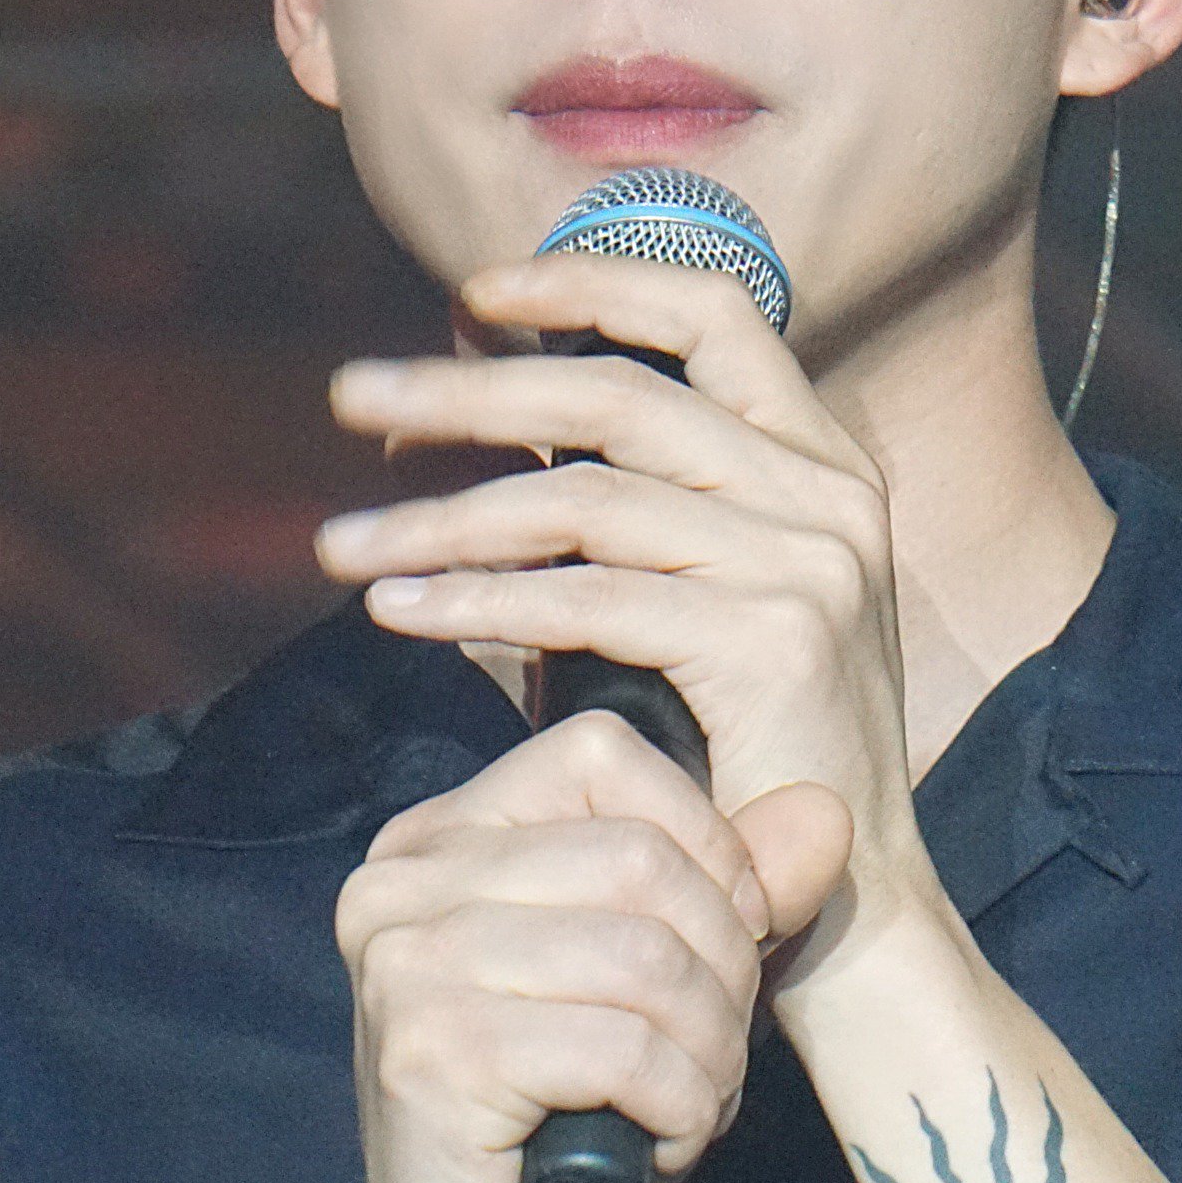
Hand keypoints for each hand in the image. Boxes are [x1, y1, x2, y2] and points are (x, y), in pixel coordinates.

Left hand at [318, 252, 928, 976]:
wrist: (841, 900)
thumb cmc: (741, 757)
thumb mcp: (692, 602)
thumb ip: (613, 511)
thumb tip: (468, 428)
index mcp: (821, 463)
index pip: (715, 314)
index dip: (592, 282)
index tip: (476, 292)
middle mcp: (828, 494)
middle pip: (619, 394)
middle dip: (469, 387)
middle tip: (349, 395)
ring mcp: (810, 561)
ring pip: (585, 497)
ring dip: (441, 517)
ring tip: (339, 545)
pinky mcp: (773, 640)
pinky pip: (588, 598)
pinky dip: (477, 600)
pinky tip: (399, 611)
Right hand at [325, 711, 781, 1182]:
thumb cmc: (576, 1121)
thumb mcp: (675, 982)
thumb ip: (741, 888)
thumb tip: (827, 810)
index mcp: (441, 837)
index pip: (604, 755)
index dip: (706, 846)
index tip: (725, 943)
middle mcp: (401, 884)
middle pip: (642, 860)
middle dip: (723, 967)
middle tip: (713, 1053)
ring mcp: (404, 965)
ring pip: (645, 956)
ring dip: (709, 1047)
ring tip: (692, 1101)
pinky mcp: (430, 1055)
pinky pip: (626, 1048)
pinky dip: (681, 1106)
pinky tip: (657, 1144)